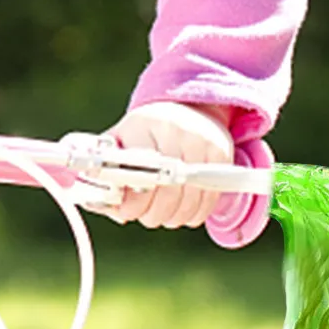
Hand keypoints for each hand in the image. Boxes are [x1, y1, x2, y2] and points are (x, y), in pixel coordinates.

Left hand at [106, 100, 234, 229]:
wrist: (187, 110)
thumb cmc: (146, 134)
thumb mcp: (122, 140)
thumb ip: (108, 171)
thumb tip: (108, 206)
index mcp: (143, 125)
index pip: (139, 170)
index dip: (134, 198)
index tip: (127, 212)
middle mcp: (174, 130)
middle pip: (167, 188)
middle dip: (153, 212)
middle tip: (146, 218)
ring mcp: (201, 140)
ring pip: (189, 197)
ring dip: (173, 217)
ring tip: (162, 217)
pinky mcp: (220, 153)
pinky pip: (209, 197)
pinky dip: (194, 213)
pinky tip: (182, 213)